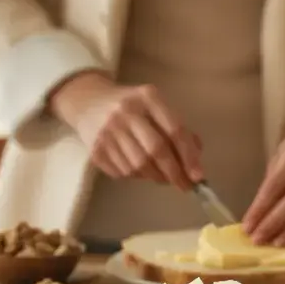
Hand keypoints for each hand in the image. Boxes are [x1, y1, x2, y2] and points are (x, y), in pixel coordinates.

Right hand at [48, 71, 203, 189]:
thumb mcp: (155, 106)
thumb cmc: (131, 106)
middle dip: (174, 173)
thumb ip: (177, 128)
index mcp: (147, 97)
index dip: (189, 155)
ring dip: (156, 177)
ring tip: (162, 177)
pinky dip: (137, 177)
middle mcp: (126, 112)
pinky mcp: (95, 149)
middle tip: (185, 185)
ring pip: (139, 166)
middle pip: (156, 150)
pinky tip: (140, 170)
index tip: (198, 176)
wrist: (87, 101)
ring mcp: (108, 131)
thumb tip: (195, 162)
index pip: (174, 129)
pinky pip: (123, 173)